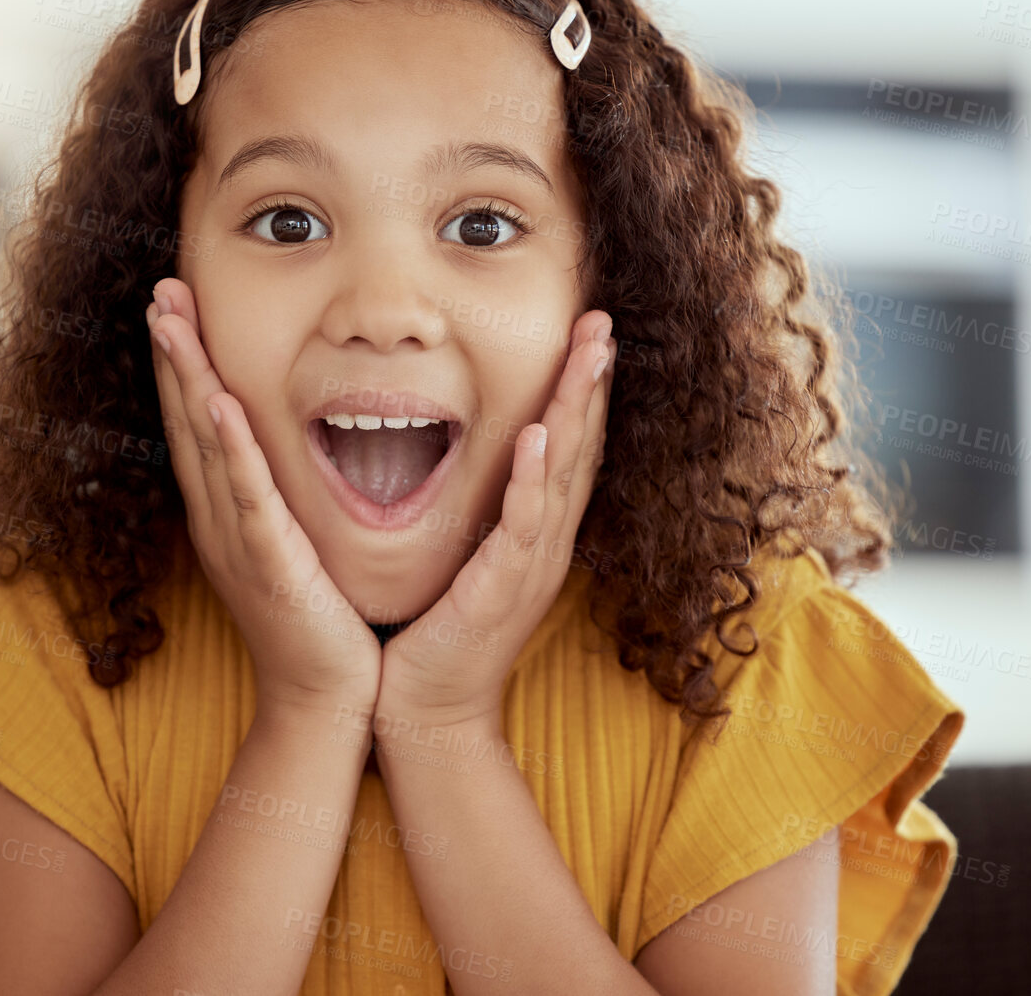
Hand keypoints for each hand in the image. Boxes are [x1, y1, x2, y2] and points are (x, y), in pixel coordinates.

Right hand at [148, 277, 381, 715]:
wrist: (325, 699)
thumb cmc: (321, 622)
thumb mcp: (296, 544)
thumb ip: (288, 497)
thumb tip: (295, 450)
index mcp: (229, 512)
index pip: (199, 422)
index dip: (184, 362)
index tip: (177, 303)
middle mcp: (220, 519)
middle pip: (188, 420)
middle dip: (173, 352)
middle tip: (161, 288)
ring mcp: (239, 540)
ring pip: (206, 445)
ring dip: (187, 378)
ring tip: (172, 320)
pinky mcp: (270, 564)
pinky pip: (248, 496)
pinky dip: (230, 448)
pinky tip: (219, 402)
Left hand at [375, 309, 613, 731]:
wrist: (427, 711)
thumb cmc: (438, 633)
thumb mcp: (468, 556)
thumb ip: (482, 510)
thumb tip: (479, 459)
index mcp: (536, 532)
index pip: (569, 445)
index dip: (581, 386)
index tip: (587, 328)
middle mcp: (545, 542)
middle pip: (581, 446)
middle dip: (592, 380)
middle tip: (603, 320)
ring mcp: (530, 566)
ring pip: (565, 474)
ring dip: (577, 410)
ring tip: (588, 354)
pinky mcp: (502, 590)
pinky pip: (524, 525)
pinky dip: (535, 480)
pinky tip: (541, 436)